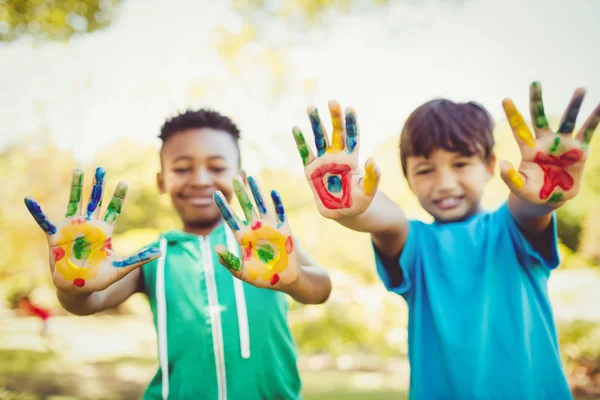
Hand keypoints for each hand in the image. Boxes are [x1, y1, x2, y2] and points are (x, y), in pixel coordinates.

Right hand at [24, 167, 161, 291]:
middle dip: (98, 185)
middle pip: (94, 201)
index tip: (123, 182)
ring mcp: (72, 230)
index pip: (113, 209)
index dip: (118, 196)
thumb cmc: (99, 279)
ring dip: (76, 187)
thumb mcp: (121, 268)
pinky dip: (37, 212)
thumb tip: (161, 251)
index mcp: (104, 232)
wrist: (78, 290)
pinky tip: (30, 200)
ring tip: (78, 170)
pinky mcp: (55, 238)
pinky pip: (44, 222)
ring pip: (74, 203)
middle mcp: (89, 226)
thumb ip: (139, 258)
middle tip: (101, 169)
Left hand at [213, 176, 297, 288]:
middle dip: (240, 192)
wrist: (286, 280)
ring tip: (251, 177)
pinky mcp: (284, 229)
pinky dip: (276, 202)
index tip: (215, 193)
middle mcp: (255, 229)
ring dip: (256, 192)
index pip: (230, 218)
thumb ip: (229, 261)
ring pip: (261, 204)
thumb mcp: (242, 272)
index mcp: (242, 237)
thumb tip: (216, 247)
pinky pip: (279, 212)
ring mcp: (269, 227)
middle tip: (234, 178)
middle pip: (246, 206)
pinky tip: (272, 192)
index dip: (223, 206)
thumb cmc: (263, 277)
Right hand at [292, 100, 380, 218]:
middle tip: (332, 101)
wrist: (343, 212)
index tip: (350, 109)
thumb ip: (372, 177)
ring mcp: (323, 161)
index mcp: (352, 158)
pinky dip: (300, 141)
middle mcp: (337, 156)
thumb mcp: (368, 191)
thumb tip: (373, 160)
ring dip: (315, 123)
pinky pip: (305, 153)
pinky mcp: (311, 170)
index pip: (352, 136)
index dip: (351, 123)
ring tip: (311, 107)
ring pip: (319, 138)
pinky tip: (296, 129)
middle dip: (334, 117)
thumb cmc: (359, 201)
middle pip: (336, 132)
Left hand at [500, 81, 599, 204]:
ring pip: (568, 120)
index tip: (505, 98)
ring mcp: (562, 144)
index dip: (513, 114)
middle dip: (537, 100)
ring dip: (574, 105)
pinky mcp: (579, 150)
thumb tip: (502, 163)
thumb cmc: (532, 192)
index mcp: (528, 149)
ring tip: (581, 89)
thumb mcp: (519, 188)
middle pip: (540, 117)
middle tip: (535, 82)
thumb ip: (510, 178)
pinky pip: (587, 131)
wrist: (551, 199)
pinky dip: (594, 119)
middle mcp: (545, 142)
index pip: (519, 128)